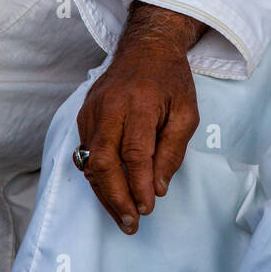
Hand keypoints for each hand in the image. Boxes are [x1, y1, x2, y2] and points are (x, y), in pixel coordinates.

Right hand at [75, 4, 203, 233]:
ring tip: (121, 216)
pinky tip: (111, 193)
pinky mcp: (84, 115)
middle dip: (116, 198)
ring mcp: (92, 110)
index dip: (139, 184)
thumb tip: (157, 187)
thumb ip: (173, 149)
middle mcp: (109, 107)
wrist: (146, 47)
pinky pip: (86, 152)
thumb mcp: (187, 111)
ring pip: (90, 161)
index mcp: (139, 103)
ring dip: (104, 193)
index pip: (135, 152)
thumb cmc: (171, 80)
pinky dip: (98, 176)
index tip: (147, 208)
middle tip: (130, 223)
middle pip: (104, 161)